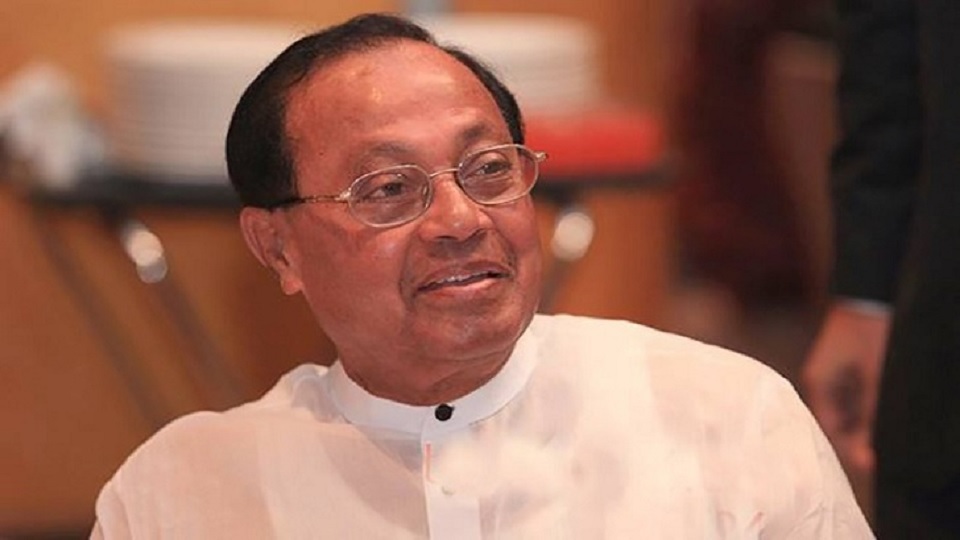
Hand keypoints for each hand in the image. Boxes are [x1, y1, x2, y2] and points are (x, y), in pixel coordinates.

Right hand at [802, 302, 890, 475]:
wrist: (870, 294)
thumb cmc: (869, 333)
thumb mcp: (874, 378)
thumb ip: (869, 417)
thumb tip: (865, 456)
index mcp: (817, 384)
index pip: (829, 430)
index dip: (852, 446)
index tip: (874, 460)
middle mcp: (818, 382)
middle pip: (836, 421)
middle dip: (858, 433)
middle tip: (882, 439)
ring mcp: (829, 374)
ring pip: (845, 410)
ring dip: (863, 418)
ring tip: (884, 416)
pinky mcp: (841, 367)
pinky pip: (850, 396)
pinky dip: (865, 404)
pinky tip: (880, 400)